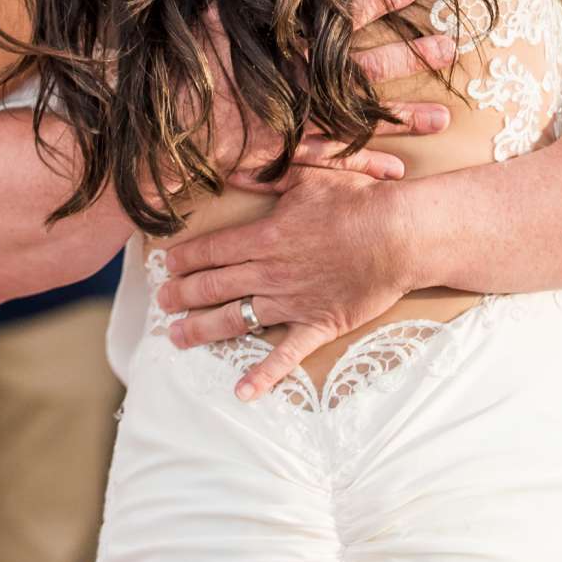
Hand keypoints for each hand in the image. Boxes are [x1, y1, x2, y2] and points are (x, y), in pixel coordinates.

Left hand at [155, 170, 415, 401]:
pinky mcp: (316, 325)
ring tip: (176, 337)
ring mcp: (291, 302)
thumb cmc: (358, 201)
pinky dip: (263, 376)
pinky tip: (242, 391)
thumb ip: (270, 173)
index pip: (211, 251)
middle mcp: (270, 273)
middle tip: (161, 301)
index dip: (185, 259)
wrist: (399, 235)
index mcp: (265, 237)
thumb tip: (235, 169)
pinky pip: (285, 355)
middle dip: (182, 295)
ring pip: (235, 320)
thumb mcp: (311, 173)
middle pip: (213, 287)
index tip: (167, 265)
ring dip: (201, 330)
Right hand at [198, 0, 456, 179]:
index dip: (376, 0)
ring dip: (404, 119)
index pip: (339, 16)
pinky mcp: (291, 155)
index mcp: (287, 49)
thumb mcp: (208, 26)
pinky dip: (366, 166)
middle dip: (411, 58)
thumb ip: (236, 4)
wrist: (172, 132)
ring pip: (363, 119)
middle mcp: (303, 85)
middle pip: (366, 68)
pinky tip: (398, 171)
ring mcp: (301, 123)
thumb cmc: (187, 74)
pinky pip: (336, 162)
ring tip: (443, 120)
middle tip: (449, 49)